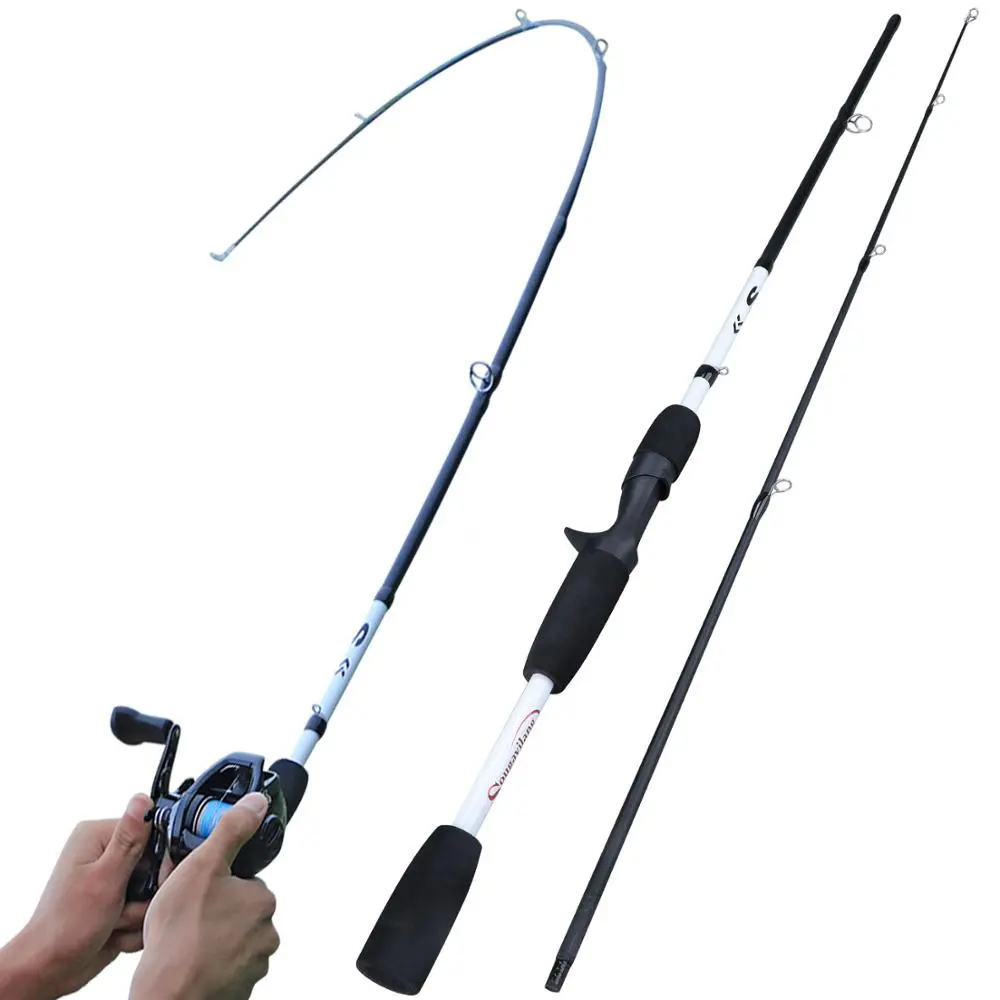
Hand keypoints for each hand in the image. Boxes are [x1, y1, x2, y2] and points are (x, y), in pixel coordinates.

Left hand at [0, 793, 152, 999]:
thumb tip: (142, 799)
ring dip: (139, 912)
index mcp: (97, 836)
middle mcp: (104, 853)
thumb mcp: (105, 879)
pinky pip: (144, 907)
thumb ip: (130, 840)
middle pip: (155, 863)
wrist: (48, 970)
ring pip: (152, 889)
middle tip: (124, 908)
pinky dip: (133, 924)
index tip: (152, 880)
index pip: (151, 831)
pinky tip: (114, 932)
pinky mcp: (116, 900)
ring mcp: (111, 878)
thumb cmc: (66, 926)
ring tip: (115, 923)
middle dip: (147, 893)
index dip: (158, 859)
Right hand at [130, 792, 279, 999]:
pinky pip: (223, 967)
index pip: (243, 881)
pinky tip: (186, 961)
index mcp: (262, 901)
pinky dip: (207, 964)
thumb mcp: (202, 866)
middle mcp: (266, 934)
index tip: (196, 891)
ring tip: (182, 941)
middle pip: (236, 911)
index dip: (215, 882)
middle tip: (184, 916)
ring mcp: (253, 965)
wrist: (167, 998)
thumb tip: (255, 803)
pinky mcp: (239, 989)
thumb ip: (231, 830)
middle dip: (213, 911)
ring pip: (229, 939)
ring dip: (209, 938)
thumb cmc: (179, 938)